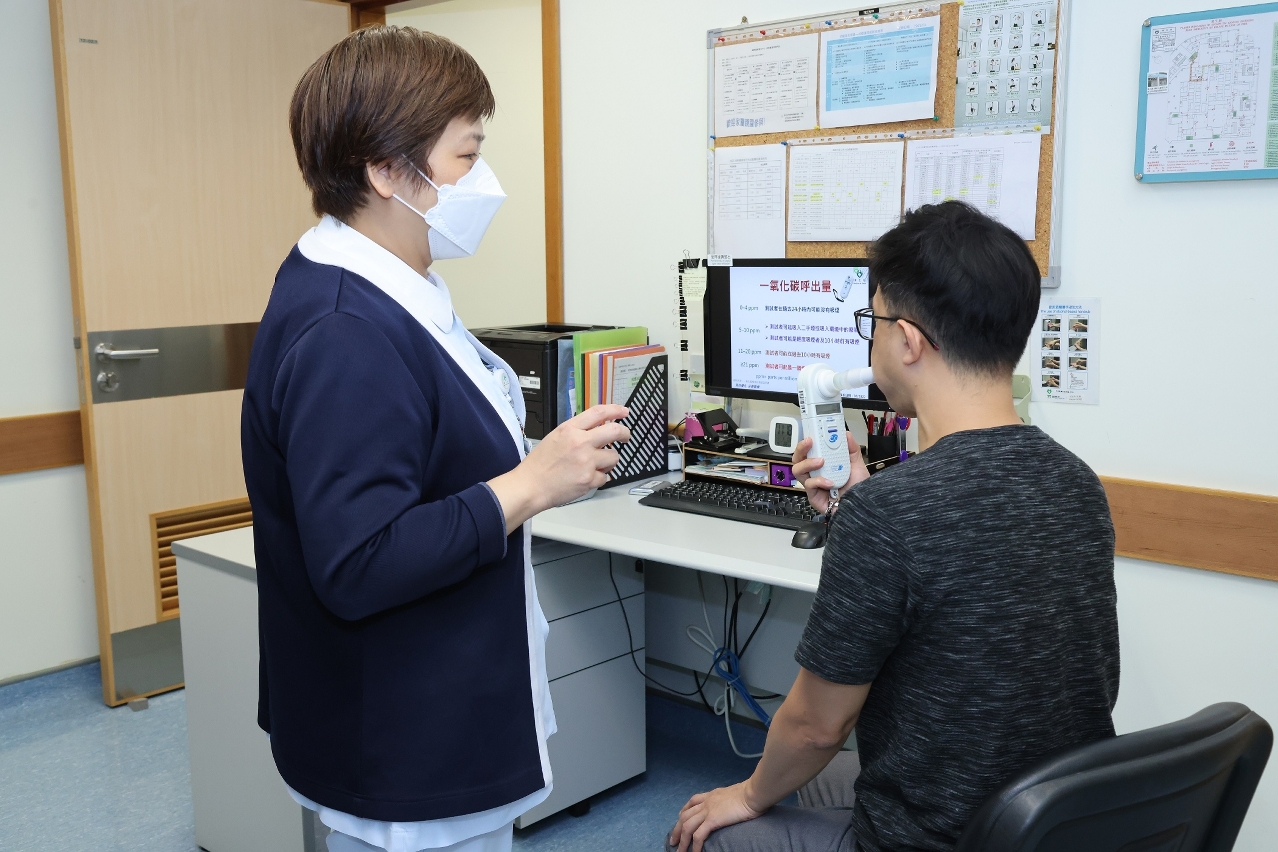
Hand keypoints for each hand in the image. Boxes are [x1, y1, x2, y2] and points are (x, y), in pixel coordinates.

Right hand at [488, 405, 630, 530]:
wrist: (530, 486)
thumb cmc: (539, 465)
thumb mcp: (555, 437)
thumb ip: (576, 432)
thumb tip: (597, 429)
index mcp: (570, 429)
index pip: (599, 413)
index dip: (615, 410)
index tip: (623, 412)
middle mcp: (580, 443)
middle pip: (615, 431)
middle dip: (624, 433)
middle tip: (625, 436)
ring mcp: (587, 462)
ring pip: (614, 456)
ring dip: (609, 460)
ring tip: (595, 464)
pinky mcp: (590, 479)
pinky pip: (605, 477)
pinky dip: (598, 478)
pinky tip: (586, 477)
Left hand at [668, 782, 762, 851]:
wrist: (753, 793)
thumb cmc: (750, 794)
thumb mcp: (734, 794)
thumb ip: (727, 801)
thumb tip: (729, 807)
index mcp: (711, 795)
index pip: (692, 802)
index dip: (684, 812)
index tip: (680, 820)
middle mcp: (706, 801)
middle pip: (685, 815)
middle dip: (677, 829)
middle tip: (673, 841)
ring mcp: (708, 810)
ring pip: (687, 826)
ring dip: (682, 841)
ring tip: (680, 851)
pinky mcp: (713, 820)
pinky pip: (698, 835)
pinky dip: (694, 845)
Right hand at [790, 433, 868, 514]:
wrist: (861, 507)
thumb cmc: (858, 490)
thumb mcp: (857, 465)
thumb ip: (851, 448)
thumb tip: (845, 434)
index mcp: (824, 464)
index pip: (810, 449)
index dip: (809, 439)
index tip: (813, 431)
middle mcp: (816, 473)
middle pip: (798, 457)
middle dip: (801, 447)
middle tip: (810, 442)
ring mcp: (813, 484)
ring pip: (797, 469)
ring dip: (808, 463)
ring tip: (821, 462)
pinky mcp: (812, 495)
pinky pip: (808, 484)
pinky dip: (819, 481)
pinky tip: (830, 482)